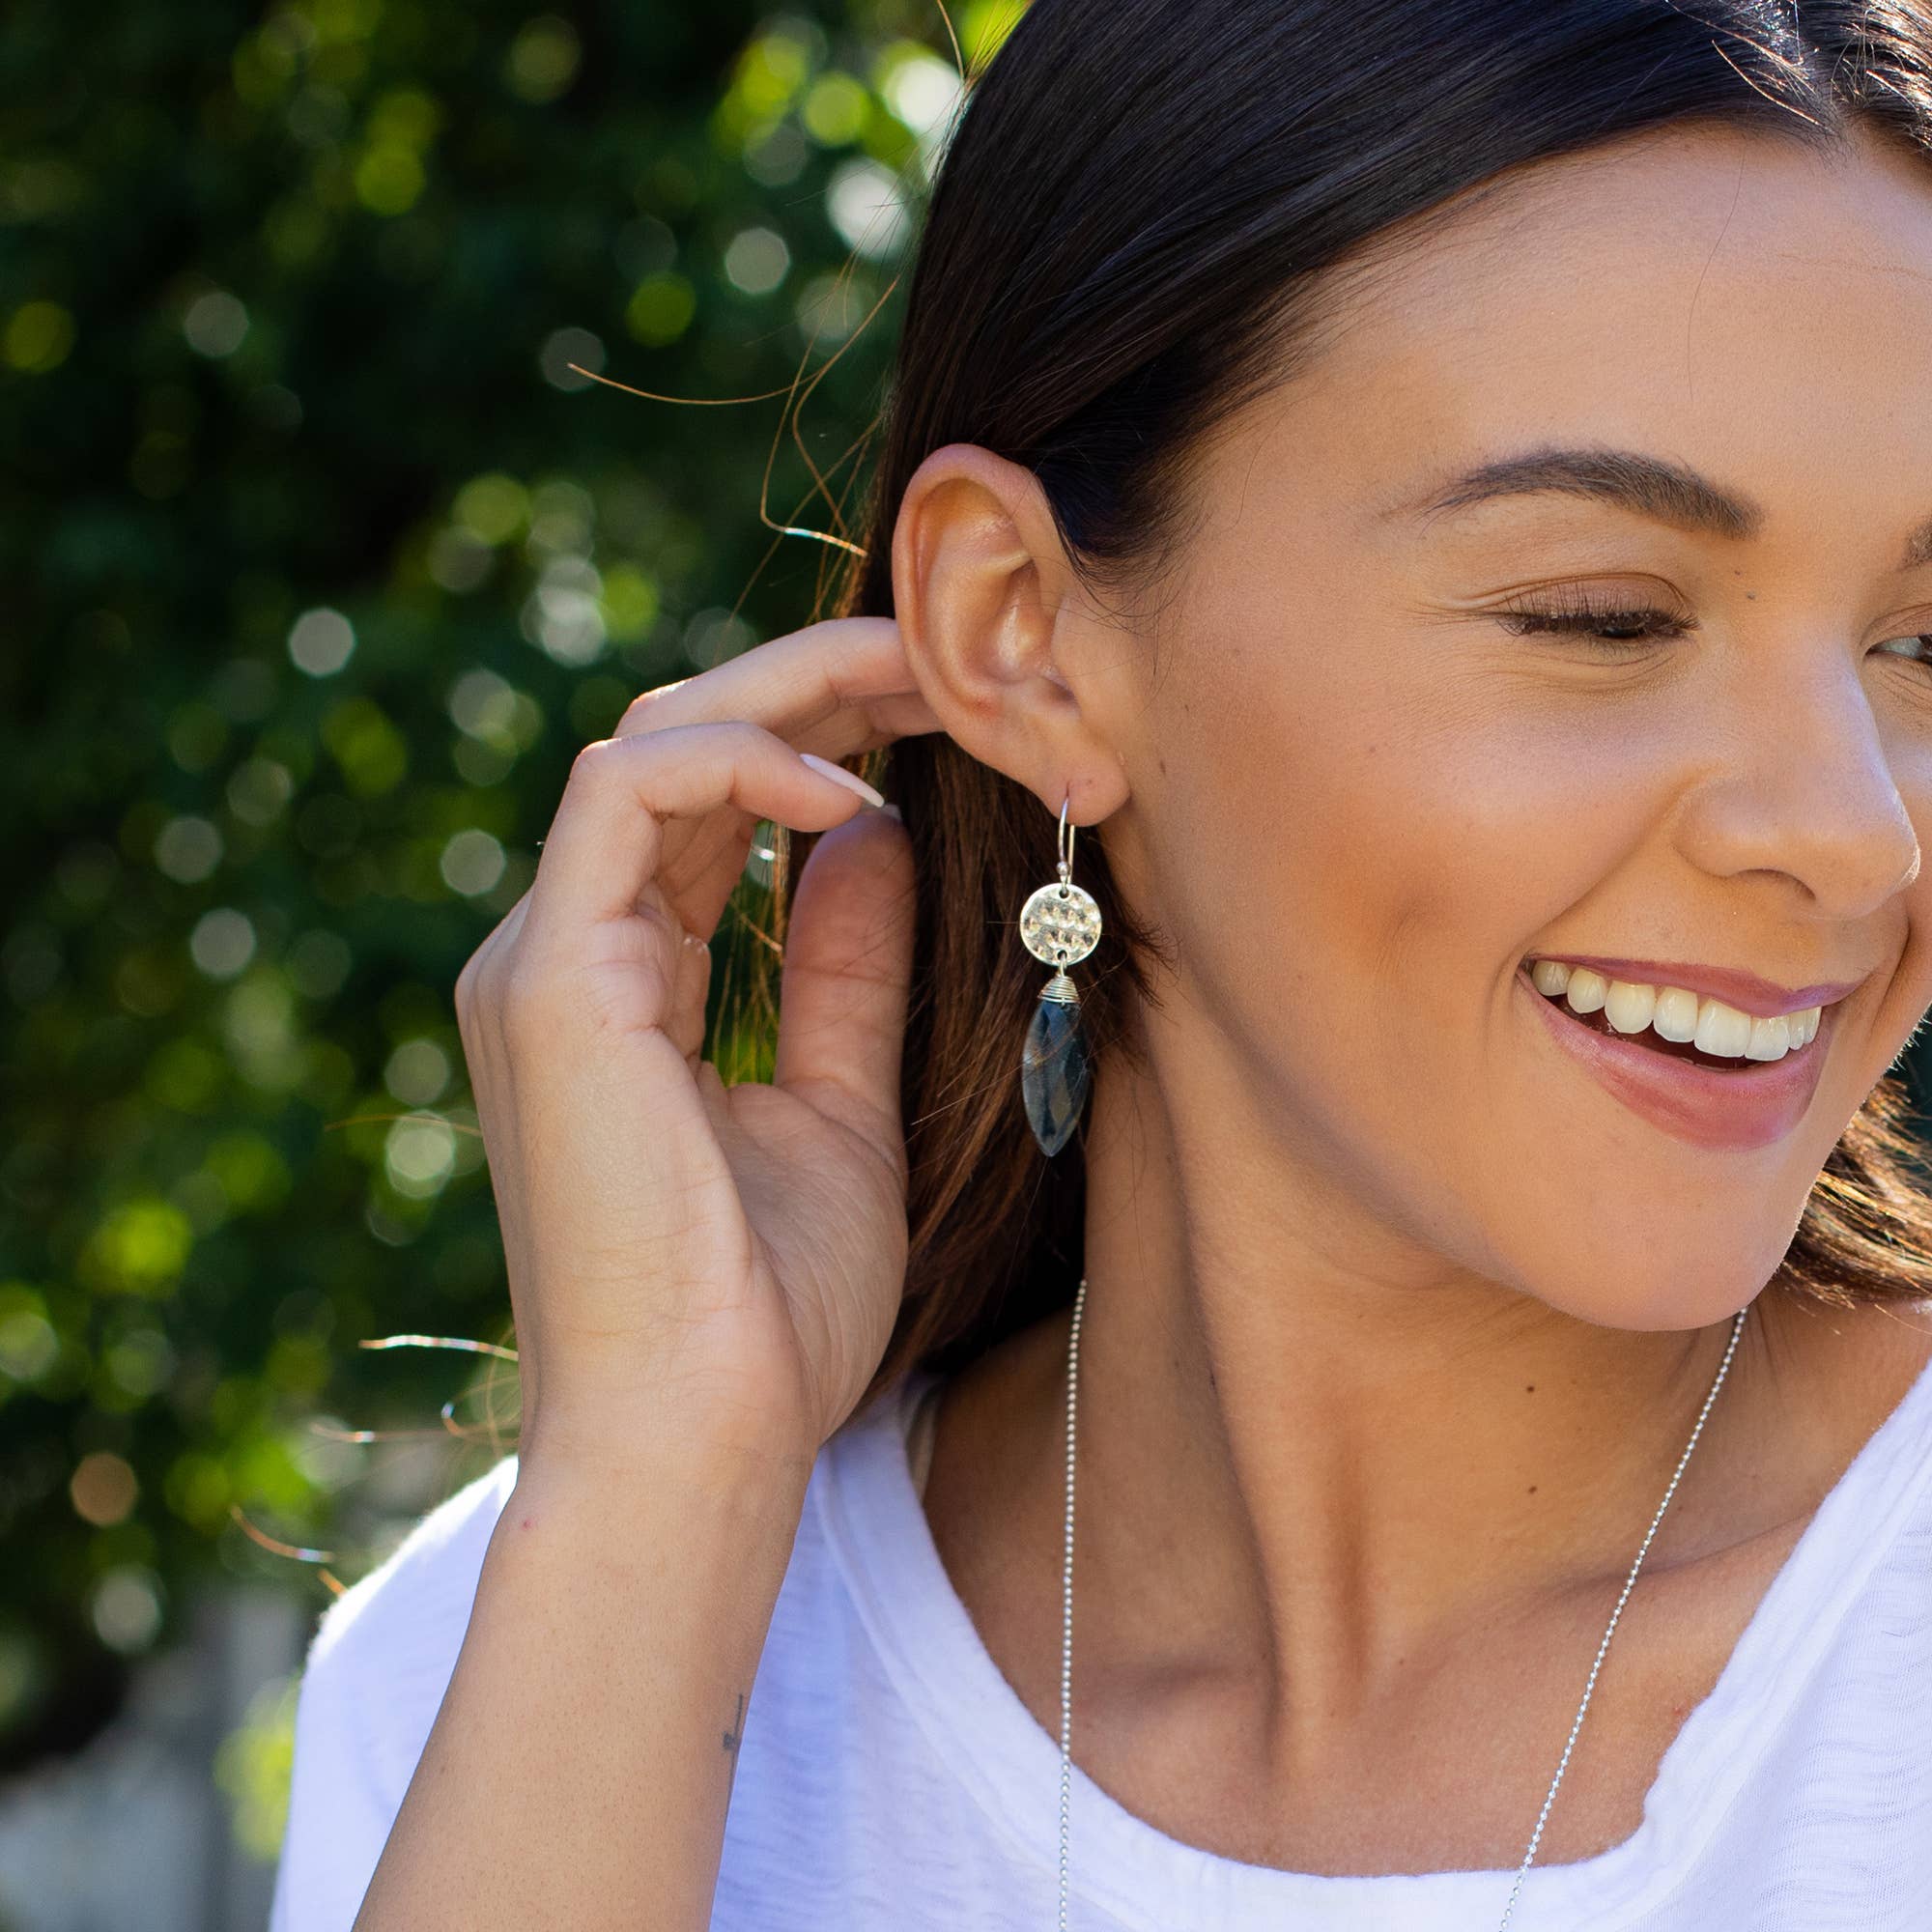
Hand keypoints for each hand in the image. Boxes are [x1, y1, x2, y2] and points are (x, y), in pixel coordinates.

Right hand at [453, 616, 938, 1476]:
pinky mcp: (550, 979)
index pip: (711, 806)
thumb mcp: (840, 1106)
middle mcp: (564, 952)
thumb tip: (873, 835)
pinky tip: (855, 793)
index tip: (944, 713)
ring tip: (923, 681)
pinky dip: (746, 764)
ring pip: (652, 740)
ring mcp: (542, 960)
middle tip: (949, 655)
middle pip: (682, 746)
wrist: (701, 1443)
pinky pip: (631, 794)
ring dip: (792, 693)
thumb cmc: (769, 1313)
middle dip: (816, 684)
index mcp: (618, 981)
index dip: (824, 736)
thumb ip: (844, 967)